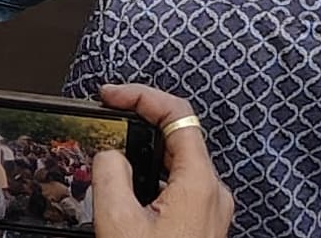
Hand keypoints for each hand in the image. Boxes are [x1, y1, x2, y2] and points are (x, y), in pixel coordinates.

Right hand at [89, 83, 229, 237]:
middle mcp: (212, 192)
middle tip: (108, 118)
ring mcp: (210, 210)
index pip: (176, 112)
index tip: (111, 95)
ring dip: (144, 154)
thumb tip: (109, 155)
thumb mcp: (118, 221)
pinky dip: (152, 180)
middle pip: (177, 136)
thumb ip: (109, 175)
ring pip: (176, 164)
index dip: (140, 95)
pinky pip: (177, 188)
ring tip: (113, 153)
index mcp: (199, 182)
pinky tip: (131, 191)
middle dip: (140, 122)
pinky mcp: (202, 225)